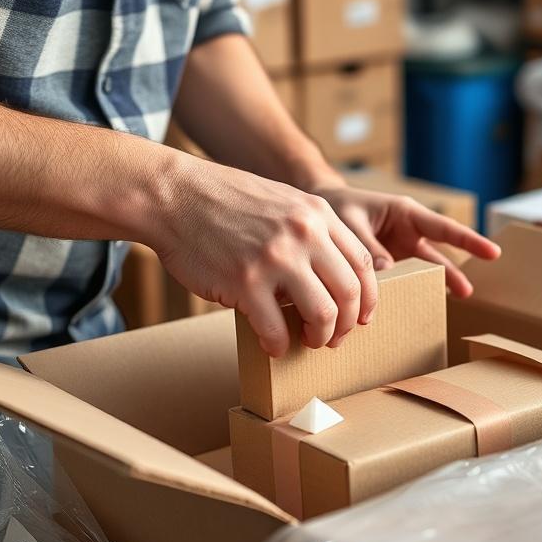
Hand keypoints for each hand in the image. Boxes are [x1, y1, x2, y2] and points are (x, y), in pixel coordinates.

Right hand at [149, 160, 377, 356]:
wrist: (173, 195)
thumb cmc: (223, 201)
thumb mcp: (282, 200)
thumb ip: (310, 231)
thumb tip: (330, 275)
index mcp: (317, 214)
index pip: (364, 262)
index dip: (367, 297)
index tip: (361, 315)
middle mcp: (304, 234)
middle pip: (351, 292)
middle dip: (348, 323)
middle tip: (335, 337)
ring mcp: (276, 258)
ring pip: (323, 314)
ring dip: (320, 337)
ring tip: (308, 341)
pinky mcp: (245, 282)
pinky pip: (275, 328)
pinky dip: (278, 345)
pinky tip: (272, 346)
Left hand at [313, 186, 500, 297]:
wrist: (319, 212)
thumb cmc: (339, 207)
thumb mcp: (350, 221)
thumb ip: (368, 246)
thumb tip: (388, 273)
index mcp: (405, 213)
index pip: (443, 228)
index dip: (469, 241)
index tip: (492, 252)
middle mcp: (409, 231)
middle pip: (440, 253)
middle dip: (455, 272)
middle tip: (468, 292)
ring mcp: (401, 249)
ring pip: (425, 269)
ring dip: (437, 284)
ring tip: (452, 302)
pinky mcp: (390, 263)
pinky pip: (405, 277)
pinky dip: (410, 290)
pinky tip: (415, 305)